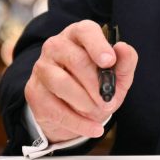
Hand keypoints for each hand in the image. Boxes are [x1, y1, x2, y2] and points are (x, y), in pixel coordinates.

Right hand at [24, 20, 137, 143]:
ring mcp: (42, 67)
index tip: (109, 62)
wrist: (75, 111)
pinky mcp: (33, 91)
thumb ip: (125, 61)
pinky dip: (78, 122)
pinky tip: (93, 128)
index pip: (85, 31)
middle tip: (109, 101)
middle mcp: (56, 45)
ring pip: (62, 83)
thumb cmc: (98, 84)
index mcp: (79, 34)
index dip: (98, 45)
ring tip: (98, 111)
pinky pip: (55, 109)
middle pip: (75, 59)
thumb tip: (122, 47)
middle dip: (96, 84)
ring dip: (85, 102)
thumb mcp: (117, 75)